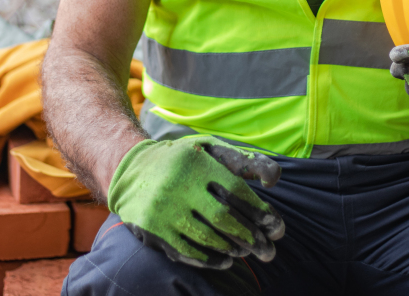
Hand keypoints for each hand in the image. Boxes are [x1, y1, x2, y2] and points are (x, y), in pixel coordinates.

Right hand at [107, 135, 285, 268]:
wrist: (131, 169)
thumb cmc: (182, 159)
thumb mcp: (210, 149)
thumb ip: (244, 161)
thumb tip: (274, 180)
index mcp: (196, 162)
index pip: (237, 191)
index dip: (261, 212)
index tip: (277, 228)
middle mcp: (177, 185)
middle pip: (224, 218)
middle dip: (252, 237)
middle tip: (270, 251)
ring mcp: (162, 209)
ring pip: (206, 237)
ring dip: (233, 249)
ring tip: (249, 253)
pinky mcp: (152, 229)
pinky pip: (186, 251)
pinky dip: (210, 260)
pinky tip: (226, 260)